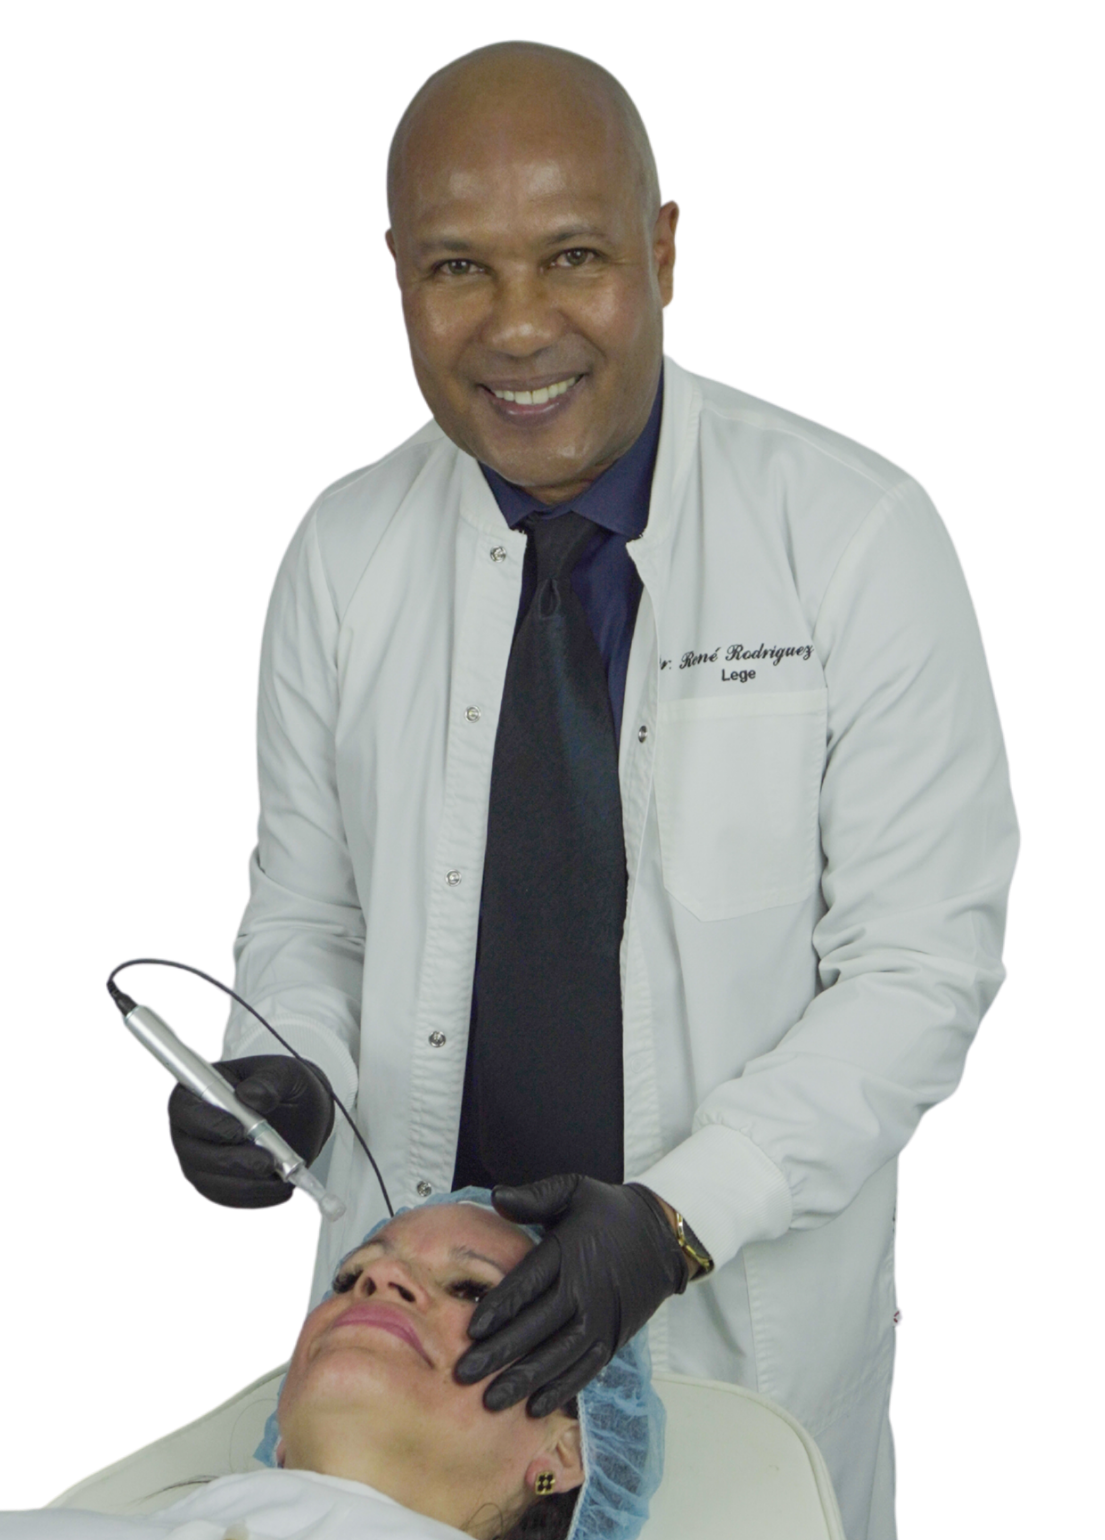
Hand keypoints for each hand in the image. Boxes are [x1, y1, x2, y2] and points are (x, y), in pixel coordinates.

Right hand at [167, 1054, 334, 1209]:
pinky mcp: (218, 1182)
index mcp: (199, 1091)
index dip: (205, 1123)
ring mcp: (202, 1159)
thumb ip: (269, 1080)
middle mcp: (192, 1129)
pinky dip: (253, 1195)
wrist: (300, 1114)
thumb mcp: (285, 1073)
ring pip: (209, 1180)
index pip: (183, 1108)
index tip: (237, 1131)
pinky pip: (227, 1197)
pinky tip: (278, 1186)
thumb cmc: (282, 1087)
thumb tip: (250, 1096)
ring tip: (278, 1174)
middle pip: (192, 1152)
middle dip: (229, 1160)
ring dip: (244, 1182)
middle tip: (266, 1161)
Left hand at [453, 1174, 688, 1416]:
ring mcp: (600, 1319)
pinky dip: (562, 1389)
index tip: (471, 1330)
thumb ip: (534, 1198)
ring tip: (491, 1401)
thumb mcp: (574, 1190)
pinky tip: (536, 1406)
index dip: (500, 1307)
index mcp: (569, 1252)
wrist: (661, 1236)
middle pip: (537, 1326)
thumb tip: (497, 1197)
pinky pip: (585, 1369)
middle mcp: (584, 1290)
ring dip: (524, 1380)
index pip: (528, 1284)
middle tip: (464, 1374)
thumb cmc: (609, 1212)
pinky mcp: (612, 1338)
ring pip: (558, 1356)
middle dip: (499, 1353)